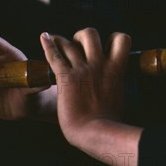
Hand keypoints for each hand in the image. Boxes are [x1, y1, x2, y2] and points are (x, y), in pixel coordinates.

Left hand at [40, 28, 131, 146]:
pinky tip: (44, 37)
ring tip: (57, 41)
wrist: (97, 132)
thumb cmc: (111, 123)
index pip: (122, 39)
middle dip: (82, 37)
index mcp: (116, 69)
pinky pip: (54, 55)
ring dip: (62, 41)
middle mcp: (99, 64)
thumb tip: (114, 88)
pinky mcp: (65, 78)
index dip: (112, 39)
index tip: (105, 47)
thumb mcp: (120, 97)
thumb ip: (115, 86)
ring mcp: (81, 69)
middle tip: (78, 47)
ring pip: (69, 43)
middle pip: (91, 34)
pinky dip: (48, 44)